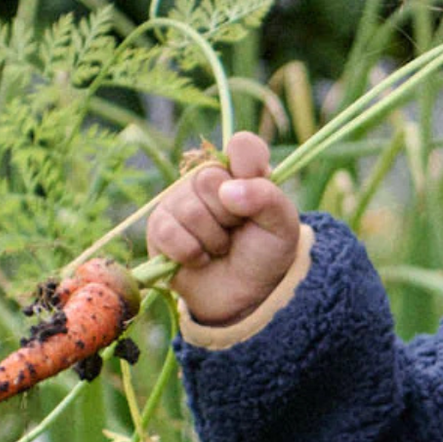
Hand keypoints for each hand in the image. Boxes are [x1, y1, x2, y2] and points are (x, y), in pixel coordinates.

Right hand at [146, 130, 301, 327]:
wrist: (245, 296)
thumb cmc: (266, 255)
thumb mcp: (282, 226)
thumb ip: (266, 198)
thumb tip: (227, 189)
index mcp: (243, 171)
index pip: (243, 145)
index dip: (248, 167)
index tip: (256, 188)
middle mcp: (209, 180)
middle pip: (208, 178)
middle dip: (229, 215)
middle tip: (237, 230)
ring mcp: (181, 201)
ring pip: (189, 209)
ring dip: (212, 239)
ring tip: (221, 248)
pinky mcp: (159, 227)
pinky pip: (168, 231)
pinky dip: (190, 253)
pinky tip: (200, 258)